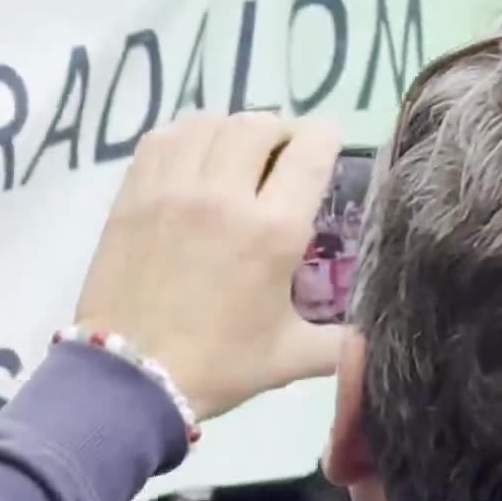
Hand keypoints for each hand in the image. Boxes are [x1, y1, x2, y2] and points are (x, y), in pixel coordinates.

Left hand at [72, 114, 344, 423]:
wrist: (129, 377)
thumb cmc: (216, 366)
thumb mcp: (290, 356)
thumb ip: (340, 343)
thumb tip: (372, 340)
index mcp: (272, 230)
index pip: (309, 151)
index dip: (325, 138)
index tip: (327, 145)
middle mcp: (225, 195)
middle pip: (258, 125)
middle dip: (279, 132)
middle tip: (280, 154)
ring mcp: (174, 188)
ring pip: (209, 123)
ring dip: (231, 130)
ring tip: (235, 151)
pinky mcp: (134, 193)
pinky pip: (163, 138)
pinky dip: (185, 136)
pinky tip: (191, 155)